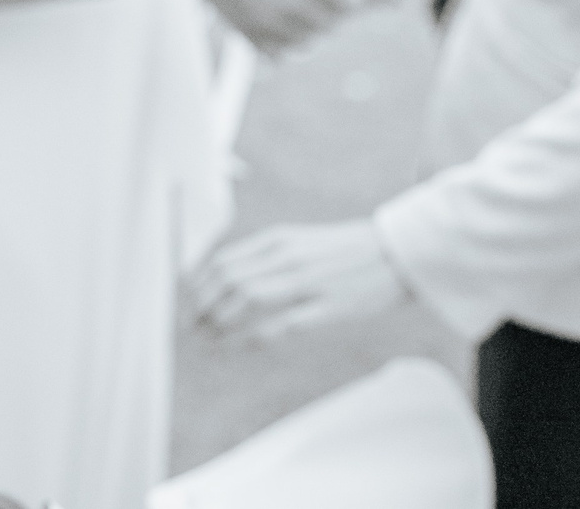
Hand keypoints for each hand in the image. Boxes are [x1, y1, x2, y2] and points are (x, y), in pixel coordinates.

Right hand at [178, 0, 362, 55]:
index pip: (350, 3)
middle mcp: (299, 5)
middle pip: (332, 24)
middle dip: (327, 12)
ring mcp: (275, 23)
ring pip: (308, 41)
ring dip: (307, 29)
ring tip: (294, 10)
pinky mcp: (252, 34)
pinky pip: (281, 52)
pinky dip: (284, 43)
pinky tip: (276, 23)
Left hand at [188, 219, 410, 341]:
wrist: (398, 253)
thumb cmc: (345, 252)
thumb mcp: (299, 241)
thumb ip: (264, 256)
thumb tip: (224, 274)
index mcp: (276, 240)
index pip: (222, 261)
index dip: (198, 285)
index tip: (187, 302)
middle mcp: (286, 257)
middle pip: (228, 280)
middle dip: (201, 305)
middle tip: (189, 326)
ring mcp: (307, 282)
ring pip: (247, 298)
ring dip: (219, 321)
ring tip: (205, 339)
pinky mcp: (328, 307)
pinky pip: (281, 324)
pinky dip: (252, 336)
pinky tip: (237, 346)